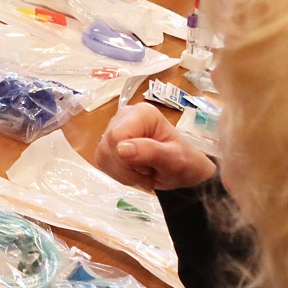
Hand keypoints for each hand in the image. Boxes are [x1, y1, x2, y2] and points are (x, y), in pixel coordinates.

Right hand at [94, 104, 216, 191]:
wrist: (184, 172)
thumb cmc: (185, 162)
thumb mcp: (174, 159)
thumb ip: (150, 152)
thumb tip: (120, 148)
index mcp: (142, 113)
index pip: (116, 136)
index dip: (127, 158)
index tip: (149, 167)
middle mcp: (124, 116)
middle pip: (107, 146)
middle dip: (127, 169)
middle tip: (149, 173)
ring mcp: (115, 128)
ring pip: (103, 155)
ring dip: (123, 174)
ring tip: (144, 173)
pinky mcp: (109, 142)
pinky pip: (103, 161)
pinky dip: (118, 174)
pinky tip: (135, 173)